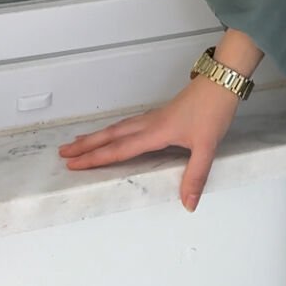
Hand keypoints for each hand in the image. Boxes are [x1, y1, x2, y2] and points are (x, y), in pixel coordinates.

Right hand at [57, 78, 241, 211]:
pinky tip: (115, 132)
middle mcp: (150, 123)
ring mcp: (155, 117)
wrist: (222, 81)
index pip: (119, 149)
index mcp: (155, 132)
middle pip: (111, 135)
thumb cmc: (214, 109)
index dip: (95, 158)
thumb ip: (196, 176)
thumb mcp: (207, 145)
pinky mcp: (162, 113)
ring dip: (97, 136)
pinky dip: (114, 130)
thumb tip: (188, 204)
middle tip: (63, 153)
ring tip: (79, 142)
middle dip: (86, 146)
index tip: (73, 165)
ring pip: (118, 127)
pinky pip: (129, 123)